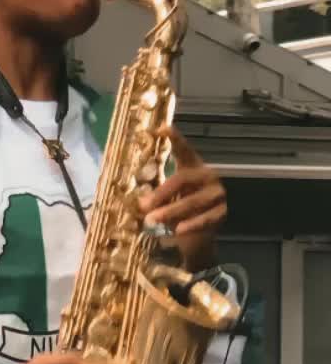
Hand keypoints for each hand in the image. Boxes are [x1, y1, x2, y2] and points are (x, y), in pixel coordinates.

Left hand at [137, 127, 226, 270]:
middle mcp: (206, 176)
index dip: (175, 139)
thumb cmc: (179, 210)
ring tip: (153, 221)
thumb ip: (158, 196)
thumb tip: (140, 203)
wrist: (200, 234)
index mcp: (193, 166)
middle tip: (143, 205)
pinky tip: (177, 231)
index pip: (184, 149)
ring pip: (192, 202)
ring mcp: (216, 194)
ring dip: (170, 212)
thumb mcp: (169, 199)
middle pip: (183, 179)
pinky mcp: (222, 213)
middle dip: (161, 194)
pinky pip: (204, 219)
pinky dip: (189, 225)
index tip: (161, 128)